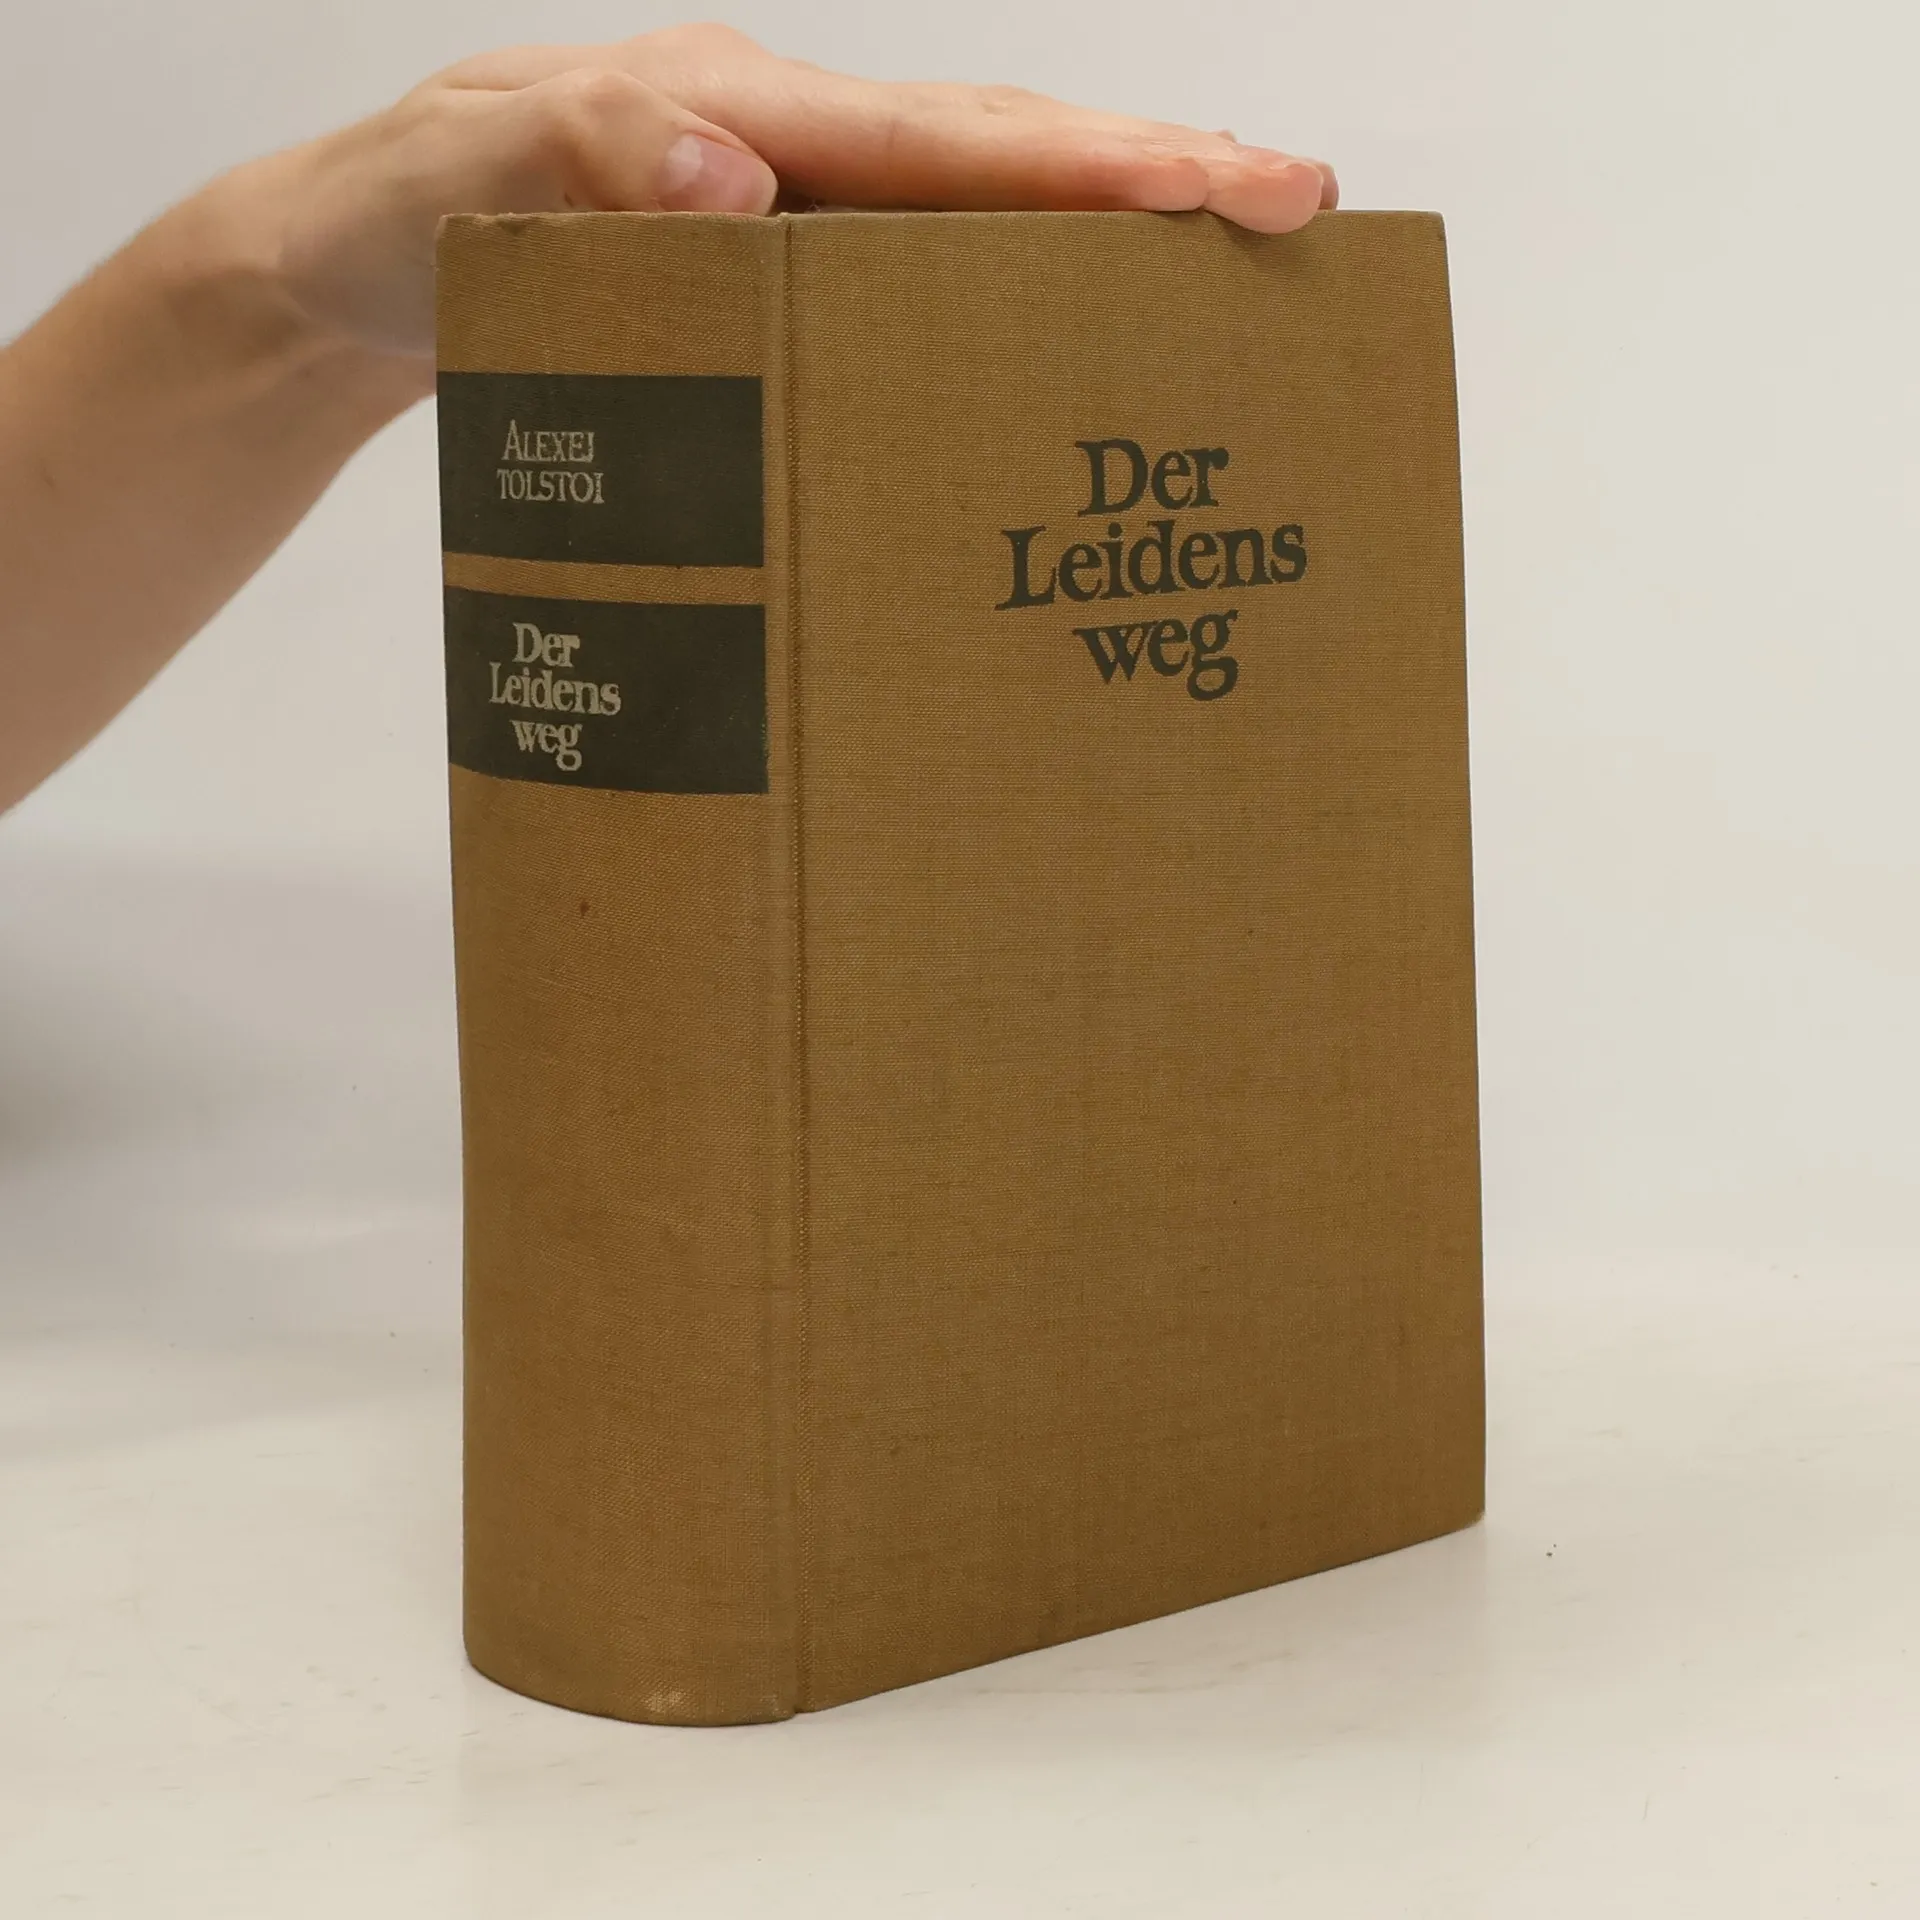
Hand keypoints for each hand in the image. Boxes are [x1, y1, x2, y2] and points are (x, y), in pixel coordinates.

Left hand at [244, 23, 1336, 359]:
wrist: (341, 276)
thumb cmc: (390, 222)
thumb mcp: (448, 175)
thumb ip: (572, 158)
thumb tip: (731, 176)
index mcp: (733, 111)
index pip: (939, 135)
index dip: (1083, 163)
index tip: (1217, 187)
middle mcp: (783, 150)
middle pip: (997, 152)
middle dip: (1152, 175)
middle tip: (1298, 211)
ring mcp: (788, 217)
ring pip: (975, 211)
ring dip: (1107, 232)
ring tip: (1233, 265)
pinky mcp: (774, 287)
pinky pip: (916, 283)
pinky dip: (1012, 297)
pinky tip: (1068, 342)